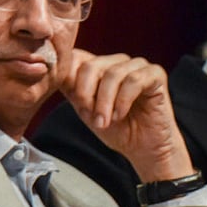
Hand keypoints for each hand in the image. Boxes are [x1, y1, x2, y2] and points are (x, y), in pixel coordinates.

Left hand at [60, 49, 194, 181]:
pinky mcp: (155, 74)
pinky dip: (123, 100)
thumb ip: (72, 90)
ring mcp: (137, 66)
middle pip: (91, 65)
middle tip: (90, 116)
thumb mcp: (86, 109)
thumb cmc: (117, 129)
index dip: (71, 79)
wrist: (144, 149)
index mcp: (100, 67)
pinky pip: (134, 80)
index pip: (77, 57)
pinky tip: (120, 115)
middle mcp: (118, 62)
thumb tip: (51, 74)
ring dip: (105, 102)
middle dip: (87, 94)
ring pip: (112, 73)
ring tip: (105, 121)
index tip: (76, 104)